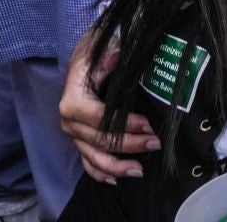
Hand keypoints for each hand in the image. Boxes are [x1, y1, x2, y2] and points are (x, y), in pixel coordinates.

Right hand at [60, 32, 156, 183]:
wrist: (85, 55)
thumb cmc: (96, 51)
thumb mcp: (101, 46)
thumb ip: (108, 55)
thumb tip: (116, 57)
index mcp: (73, 99)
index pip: (98, 118)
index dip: (124, 125)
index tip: (148, 125)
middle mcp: (70, 120)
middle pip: (99, 140)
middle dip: (129, 144)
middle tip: (156, 143)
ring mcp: (74, 133)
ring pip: (93, 157)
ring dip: (116, 166)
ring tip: (140, 170)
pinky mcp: (80, 139)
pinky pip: (87, 162)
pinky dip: (100, 173)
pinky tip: (116, 180)